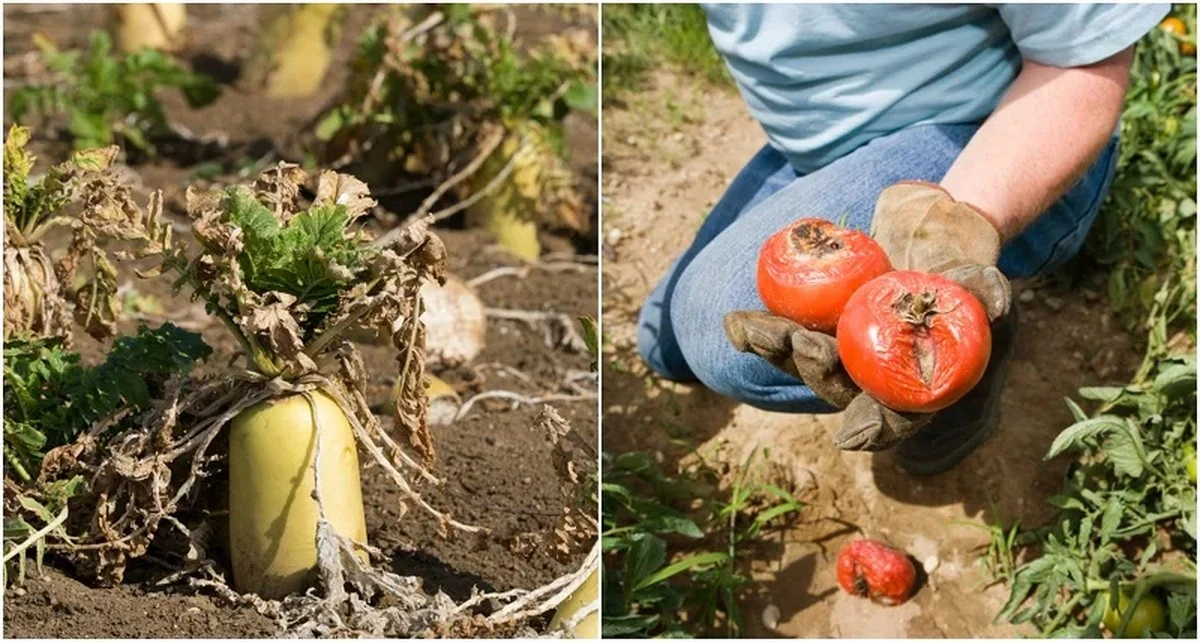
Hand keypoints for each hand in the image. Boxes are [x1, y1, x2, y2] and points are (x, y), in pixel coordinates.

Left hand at [725, 182, 1011, 450]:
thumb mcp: (985, 283)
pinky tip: (734, 323)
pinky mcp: (819, 328)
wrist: (931, 237)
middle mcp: (873, 381)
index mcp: (917, 390)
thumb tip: (995, 302)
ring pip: (804, 364)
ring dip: (774, 350)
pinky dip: (761, 331)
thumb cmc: (964, 270)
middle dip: (812, 371)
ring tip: (747, 329)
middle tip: (802, 342)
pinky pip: (786, 334)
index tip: (852, 432)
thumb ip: (987, 293)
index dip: (875, 430)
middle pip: (837, 390)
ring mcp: (843, 356)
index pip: (896, 421)